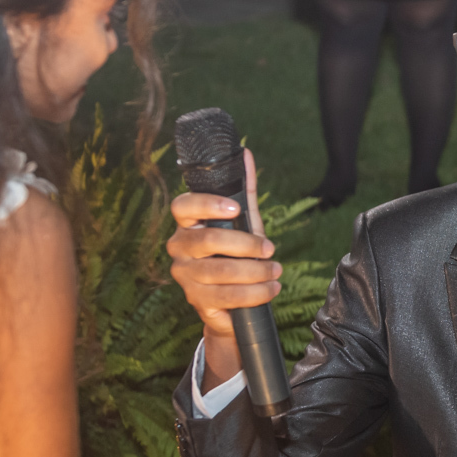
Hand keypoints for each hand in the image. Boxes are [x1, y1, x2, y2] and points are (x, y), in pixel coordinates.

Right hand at [167, 149, 281, 387]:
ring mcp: (185, 276)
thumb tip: (245, 153)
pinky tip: (271, 288)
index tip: (234, 209)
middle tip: (271, 249)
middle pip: (206, 241)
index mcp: (187, 224)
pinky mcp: (195, 300)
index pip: (182, 207)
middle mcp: (179, 248)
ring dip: (255, 272)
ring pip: (219, 272)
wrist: (230, 303)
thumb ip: (243, 190)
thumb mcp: (243, 222)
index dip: (206, 205)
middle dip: (245, 245)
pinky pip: (226, 296)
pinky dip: (254, 293)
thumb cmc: (235, 253)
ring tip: (276, 271)